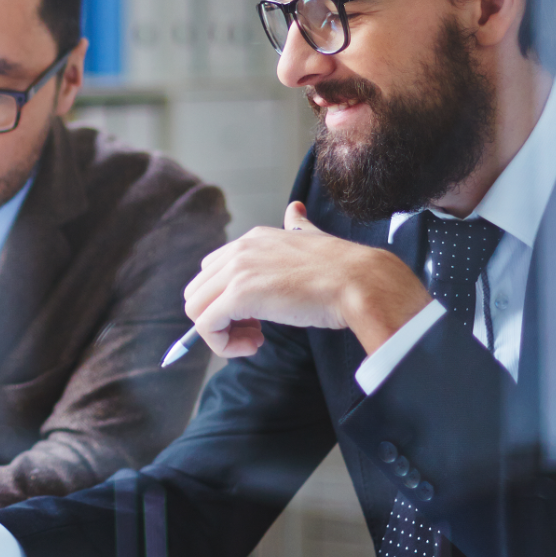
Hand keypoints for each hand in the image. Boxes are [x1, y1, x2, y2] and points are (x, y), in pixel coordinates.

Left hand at [183, 201, 430, 356]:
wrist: (360, 282)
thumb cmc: (342, 270)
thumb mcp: (312, 239)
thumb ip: (298, 226)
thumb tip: (295, 210)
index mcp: (253, 239)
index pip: (213, 271)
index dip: (227, 300)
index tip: (256, 316)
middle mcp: (239, 250)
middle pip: (198, 290)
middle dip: (219, 316)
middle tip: (254, 331)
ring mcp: (236, 271)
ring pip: (195, 309)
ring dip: (220, 332)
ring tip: (255, 340)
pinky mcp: (238, 296)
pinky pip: (205, 327)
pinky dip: (222, 344)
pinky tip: (255, 346)